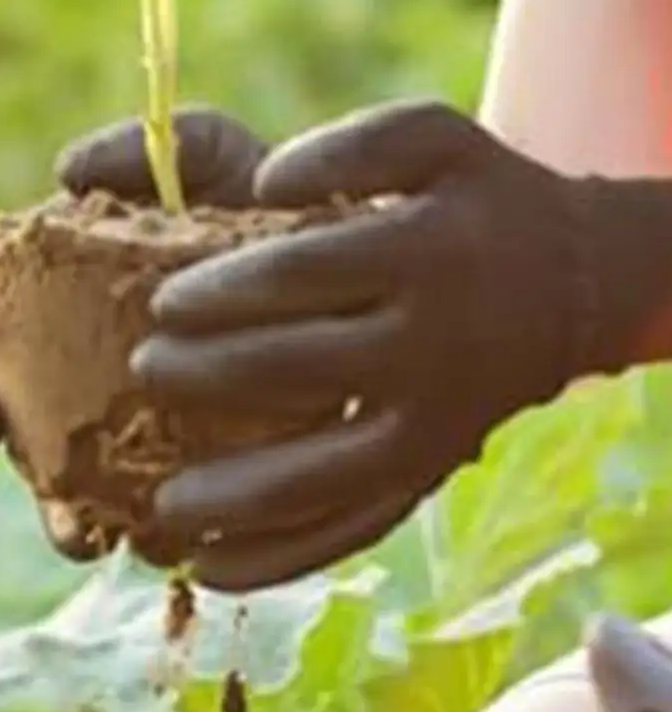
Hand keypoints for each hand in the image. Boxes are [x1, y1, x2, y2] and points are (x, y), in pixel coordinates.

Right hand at [0, 109, 268, 559]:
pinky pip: (126, 515)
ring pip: (52, 470)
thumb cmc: (280, 220)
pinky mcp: (169, 478)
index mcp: (64, 277)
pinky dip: (115, 530)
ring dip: (40, 498)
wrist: (369, 295)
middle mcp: (72, 356)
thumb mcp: (223, 167)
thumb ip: (150, 153)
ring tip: (48, 509)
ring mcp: (114, 425)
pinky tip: (117, 539)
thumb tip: (67, 170)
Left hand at [136, 100, 632, 591]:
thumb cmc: (469, 205)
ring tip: (159, 507)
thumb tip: (266, 179)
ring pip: (319, 478)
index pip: (302, 273)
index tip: (160, 304)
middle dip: (206, 379)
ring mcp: (429, 428)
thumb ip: (352, 145)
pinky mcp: (423, 479)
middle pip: (296, 373)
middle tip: (143, 373)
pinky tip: (208, 571)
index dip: (221, 291)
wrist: (567, 285)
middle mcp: (430, 346)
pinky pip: (347, 531)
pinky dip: (277, 560)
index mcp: (426, 252)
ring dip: (232, 498)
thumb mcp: (433, 140)